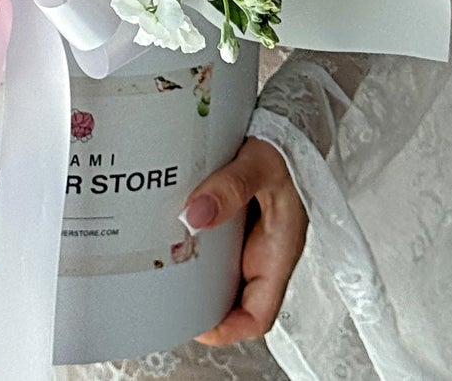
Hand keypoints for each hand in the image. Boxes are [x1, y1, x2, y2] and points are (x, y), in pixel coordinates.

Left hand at [182, 136, 308, 346]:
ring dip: (193, 270)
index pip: (258, 315)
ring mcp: (250, 236)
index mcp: (278, 253)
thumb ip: (231, 188)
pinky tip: (171, 226)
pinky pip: (214, 241)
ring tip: (159, 259)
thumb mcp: (261, 164)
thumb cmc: (289, 146)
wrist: (292, 122)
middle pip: (232, 299)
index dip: (228, 328)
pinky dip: (194, 239)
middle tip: (163, 290)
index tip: (194, 324)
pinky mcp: (236, 217)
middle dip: (200, 302)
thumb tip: (194, 216)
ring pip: (220, 271)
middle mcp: (263, 252)